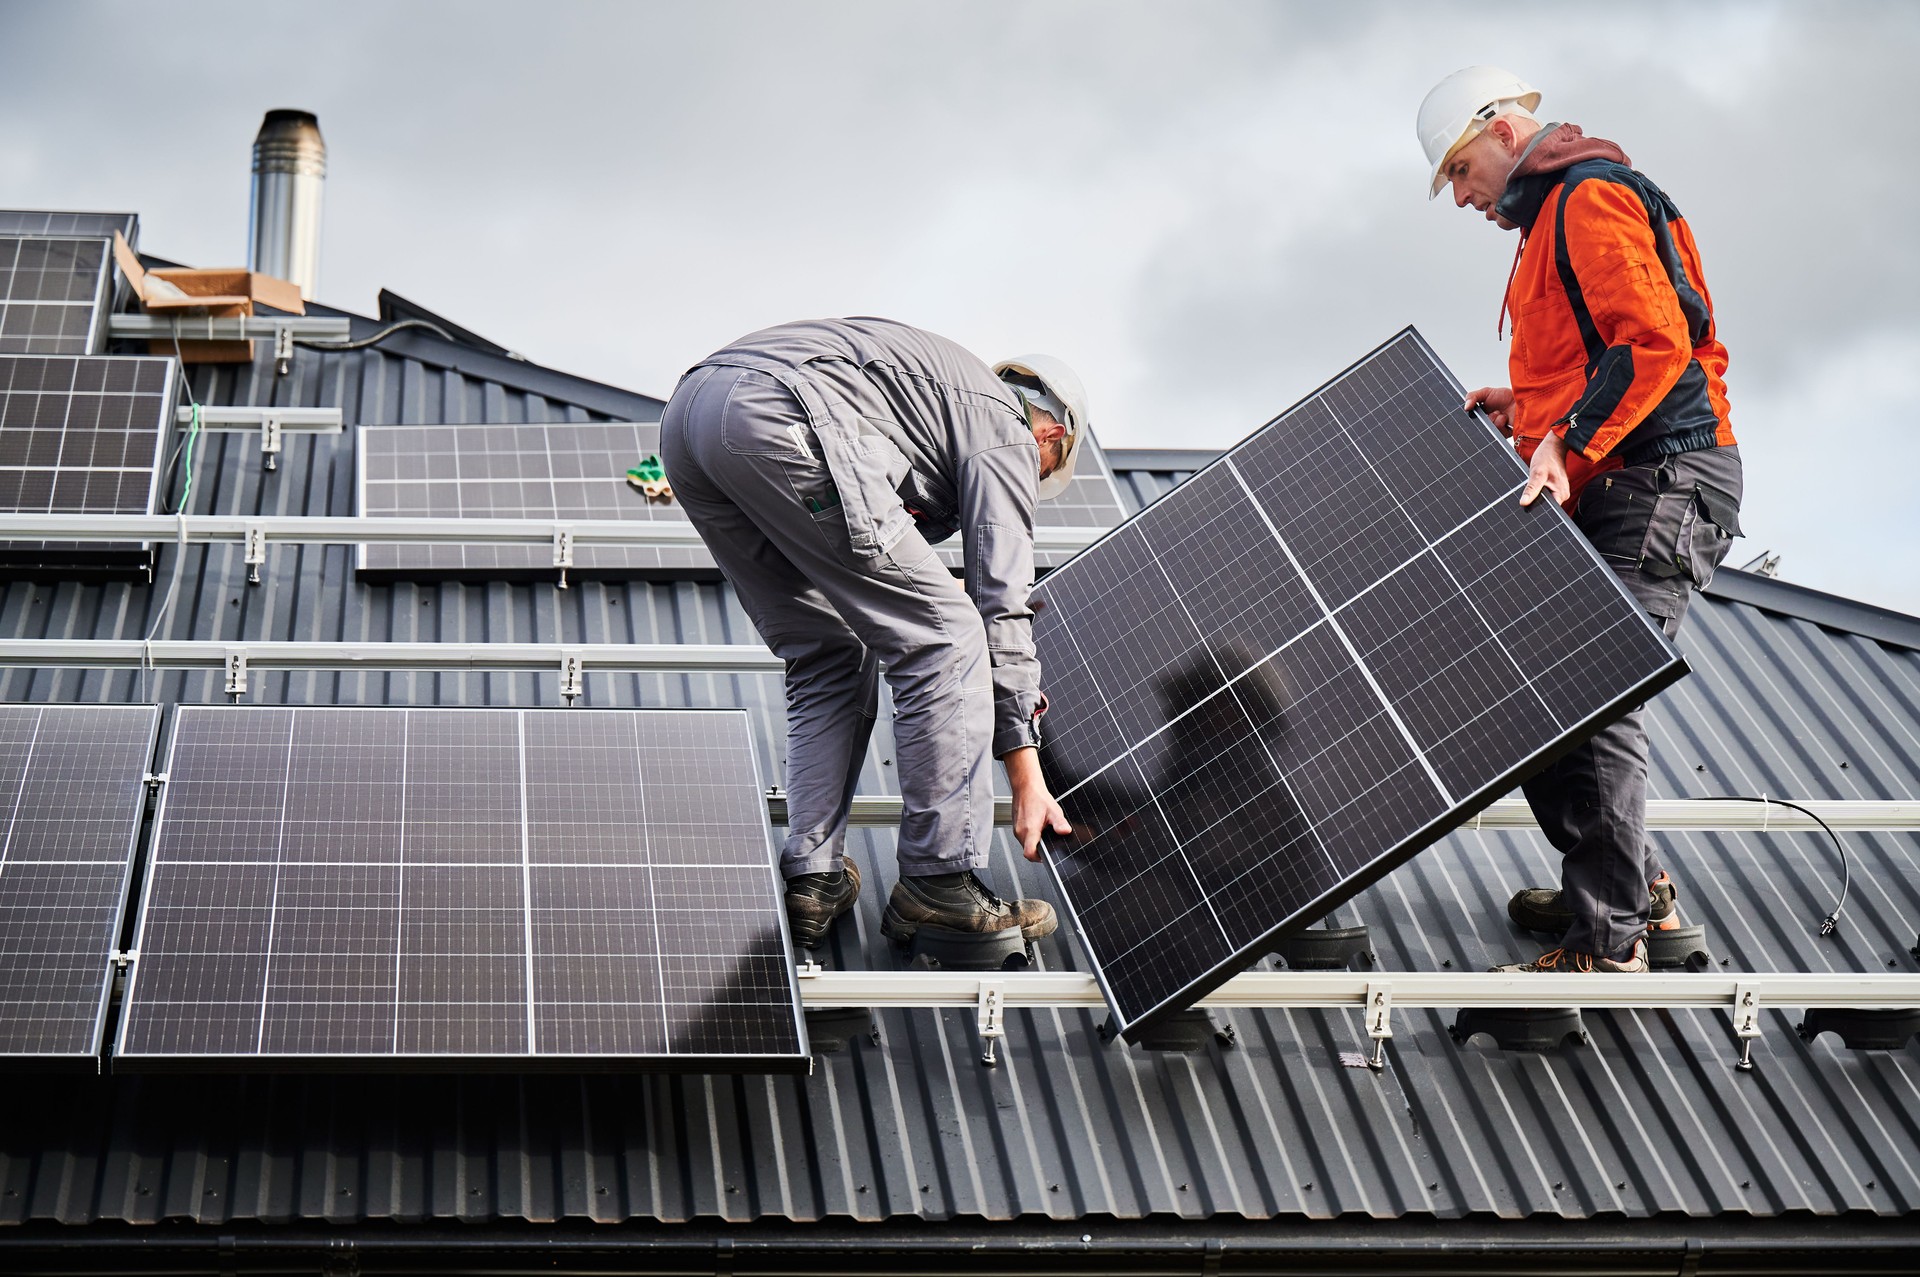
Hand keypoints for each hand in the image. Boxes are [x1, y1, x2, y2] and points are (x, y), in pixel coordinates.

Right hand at [1001, 746, 1070, 860]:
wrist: (1026, 787)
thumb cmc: (1037, 797)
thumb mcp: (1053, 811)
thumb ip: (1060, 823)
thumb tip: (1066, 831)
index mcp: (1029, 830)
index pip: (1029, 854)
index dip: (1039, 858)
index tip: (1047, 855)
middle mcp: (1020, 832)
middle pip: (1028, 851)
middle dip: (1039, 850)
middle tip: (1049, 841)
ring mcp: (1016, 830)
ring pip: (1026, 844)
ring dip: (1035, 843)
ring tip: (1043, 832)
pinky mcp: (1016, 827)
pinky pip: (1023, 838)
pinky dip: (1031, 837)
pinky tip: (1038, 828)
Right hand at [1464, 386, 1515, 436]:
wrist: (1524, 401)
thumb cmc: (1507, 397)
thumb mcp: (1486, 392)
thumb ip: (1472, 396)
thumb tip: (1465, 406)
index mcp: (1481, 413)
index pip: (1470, 418)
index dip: (1470, 416)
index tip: (1470, 411)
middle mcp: (1487, 422)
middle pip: (1477, 426)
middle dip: (1481, 419)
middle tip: (1486, 412)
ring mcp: (1495, 429)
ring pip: (1486, 429)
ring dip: (1492, 419)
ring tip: (1499, 413)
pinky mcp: (1503, 434)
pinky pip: (1496, 433)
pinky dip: (1500, 424)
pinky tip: (1505, 419)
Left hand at [1520, 431, 1570, 507]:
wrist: (1553, 446)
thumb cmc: (1547, 456)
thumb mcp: (1537, 472)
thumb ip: (1532, 488)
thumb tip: (1523, 502)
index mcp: (1561, 494)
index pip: (1548, 511)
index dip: (1536, 512)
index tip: (1525, 512)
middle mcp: (1562, 495)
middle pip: (1546, 506)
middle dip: (1534, 505)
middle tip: (1522, 502)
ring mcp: (1558, 491)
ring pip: (1544, 500)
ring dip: (1535, 499)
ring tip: (1526, 495)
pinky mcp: (1554, 487)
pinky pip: (1544, 495)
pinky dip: (1536, 493)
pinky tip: (1530, 491)